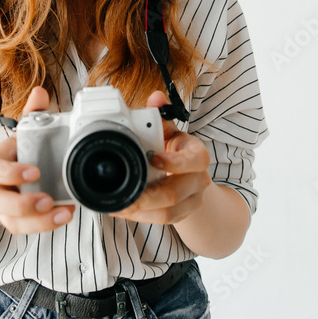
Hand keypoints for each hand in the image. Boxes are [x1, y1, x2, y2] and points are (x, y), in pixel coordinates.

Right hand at [0, 86, 75, 234]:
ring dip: (38, 222)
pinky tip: (64, 215)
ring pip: (13, 222)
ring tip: (62, 213)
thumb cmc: (9, 160)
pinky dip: (45, 225)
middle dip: (22, 204)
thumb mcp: (18, 138)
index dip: (12, 173)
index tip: (34, 172)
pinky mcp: (14, 222)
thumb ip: (31, 116)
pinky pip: (25, 229)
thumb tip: (40, 92)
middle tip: (46, 200)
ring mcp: (3, 210)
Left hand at [110, 90, 212, 224]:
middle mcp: (199, 179)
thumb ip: (161, 115)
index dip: (175, 162)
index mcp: (197, 155)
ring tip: (118, 205)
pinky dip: (140, 218)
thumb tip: (156, 97)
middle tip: (124, 192)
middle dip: (147, 195)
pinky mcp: (182, 215)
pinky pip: (162, 221)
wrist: (192, 177)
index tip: (153, 158)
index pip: (195, 160)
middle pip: (176, 193)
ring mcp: (192, 200)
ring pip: (168, 213)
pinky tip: (123, 211)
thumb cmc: (176, 150)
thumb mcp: (170, 131)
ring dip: (140, 211)